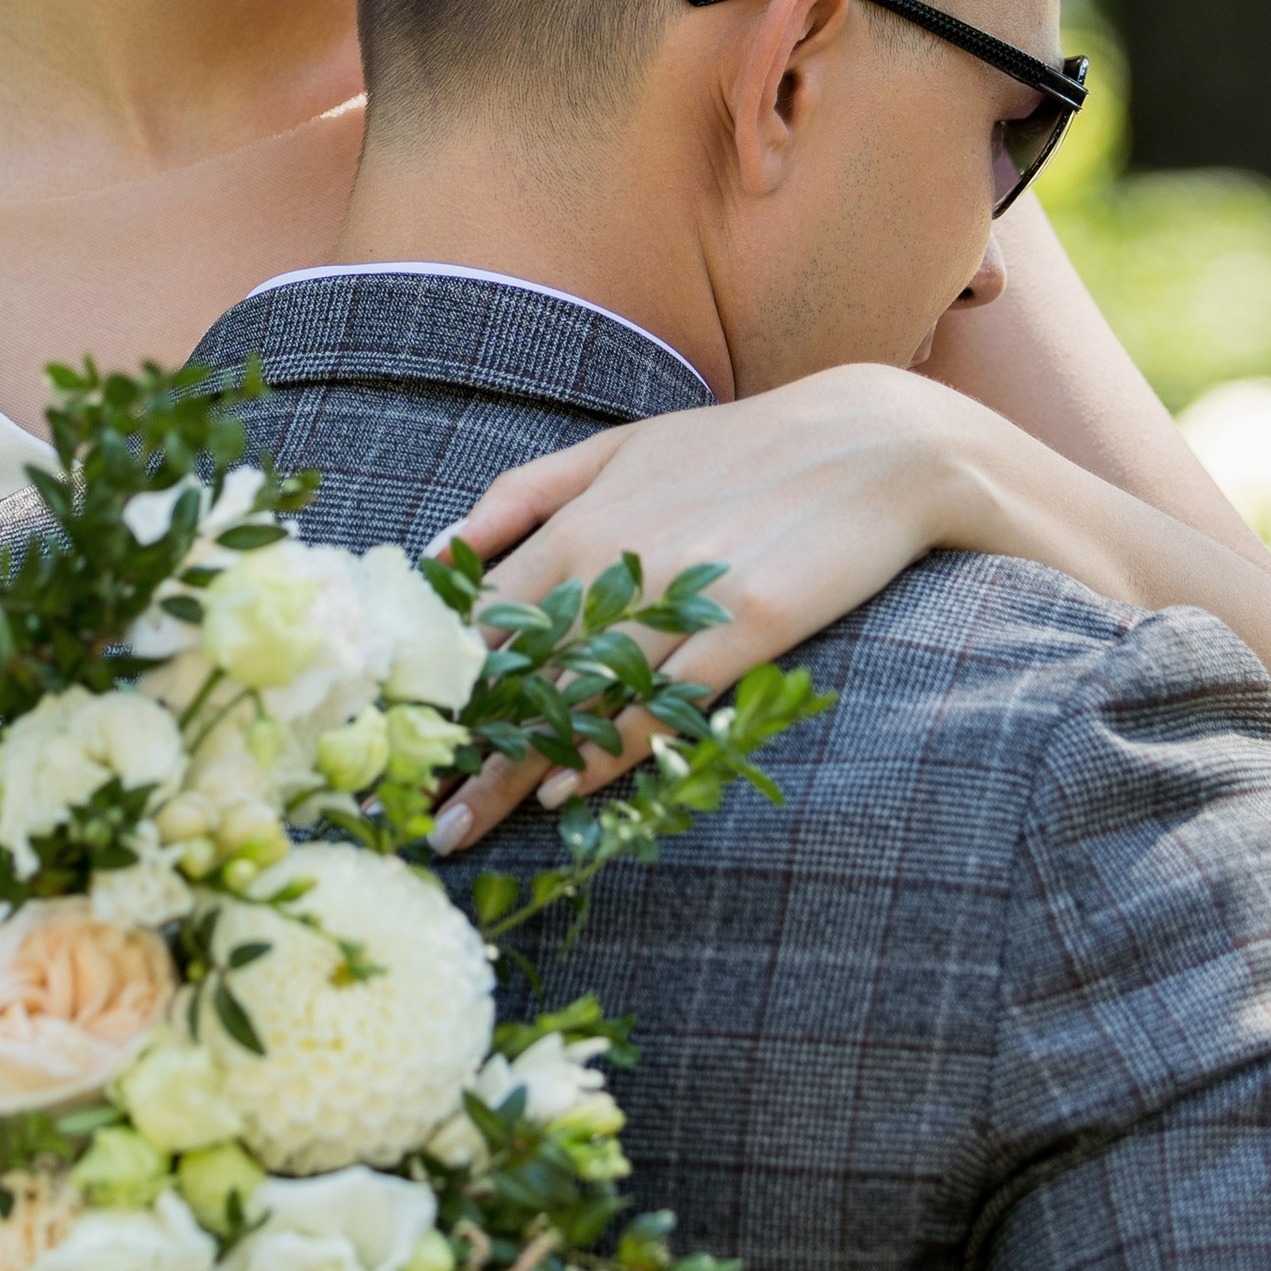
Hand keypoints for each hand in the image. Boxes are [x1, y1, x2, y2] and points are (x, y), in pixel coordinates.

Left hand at [428, 364, 979, 853]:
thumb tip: (439, 551)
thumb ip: (525, 494)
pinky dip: (611, 749)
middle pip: (519, 670)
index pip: (483, 616)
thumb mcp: (620, 448)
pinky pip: (664, 702)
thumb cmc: (739, 448)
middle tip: (416, 812)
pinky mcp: (749, 628)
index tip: (396, 736)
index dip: (435, 681)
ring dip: (514, 769)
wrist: (874, 444)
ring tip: (463, 826)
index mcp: (581, 520)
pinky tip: (566, 790)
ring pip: (580, 697)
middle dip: (462, 747)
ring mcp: (684, 597)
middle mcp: (618, 561)